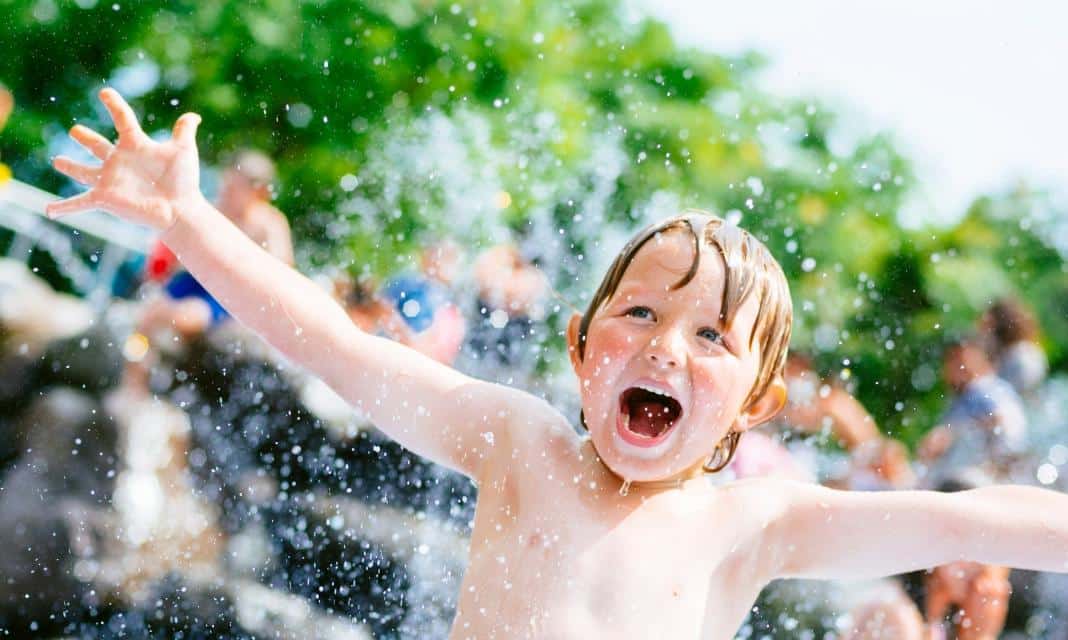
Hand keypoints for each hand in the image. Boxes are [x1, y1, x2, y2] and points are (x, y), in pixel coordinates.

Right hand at [46, 88, 203, 229]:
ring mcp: (110, 180)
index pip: (123, 119)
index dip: (115, 105)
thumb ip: (184, 131)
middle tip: (75, 130)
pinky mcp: (105, 197)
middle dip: (86, 138)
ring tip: (57, 161)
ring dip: (70, 167)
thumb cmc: (183, 181)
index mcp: (135, 145)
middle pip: (98, 145)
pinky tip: (49, 211)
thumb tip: (194, 115)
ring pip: (84, 172)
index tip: (105, 93)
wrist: (181, 209)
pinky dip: (63, 207)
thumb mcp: (183, 150)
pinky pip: (80, 202)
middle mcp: (119, 161)